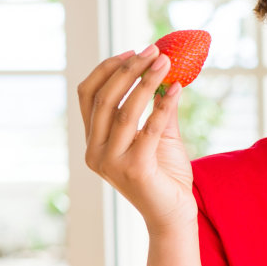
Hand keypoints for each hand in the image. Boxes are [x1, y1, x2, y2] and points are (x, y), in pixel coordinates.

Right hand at [77, 46, 196, 234]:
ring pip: (125, 111)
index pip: (89, 96)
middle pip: (105, 99)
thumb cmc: (165, 176)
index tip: (131, 51)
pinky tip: (178, 88)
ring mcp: (111, 162)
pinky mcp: (134, 170)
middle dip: (129, 70)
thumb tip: (167, 74)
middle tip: (153, 50)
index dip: (107, 70)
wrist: (174, 215)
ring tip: (166, 62)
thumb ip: (159, 108)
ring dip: (146, 82)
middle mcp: (95, 151)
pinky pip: (149, 130)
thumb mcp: (161, 136)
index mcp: (93, 141)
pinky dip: (164, 106)